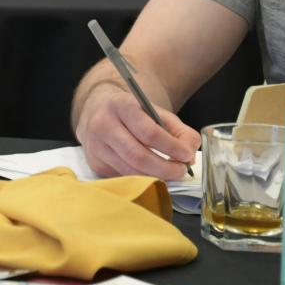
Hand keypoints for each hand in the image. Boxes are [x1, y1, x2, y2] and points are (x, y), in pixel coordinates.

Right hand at [76, 83, 198, 182]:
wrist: (98, 111)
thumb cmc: (132, 113)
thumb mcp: (156, 112)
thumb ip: (179, 131)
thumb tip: (189, 156)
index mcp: (121, 106)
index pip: (149, 132)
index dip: (171, 147)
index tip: (187, 156)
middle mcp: (103, 125)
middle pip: (138, 156)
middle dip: (165, 168)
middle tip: (181, 170)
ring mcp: (96, 147)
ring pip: (130, 171)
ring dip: (156, 177)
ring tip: (171, 173)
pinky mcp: (95, 163)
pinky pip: (124, 177)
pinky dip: (142, 178)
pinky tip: (152, 173)